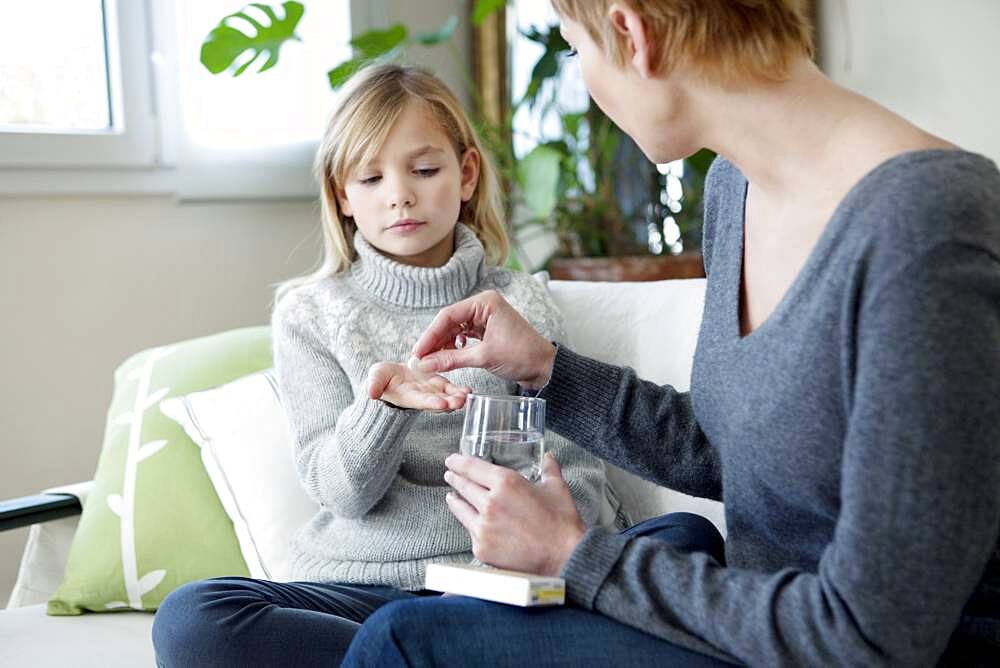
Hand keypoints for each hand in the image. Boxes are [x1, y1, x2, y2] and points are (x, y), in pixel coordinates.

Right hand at [366, 362, 469, 410]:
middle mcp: (423, 397)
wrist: (390, 377)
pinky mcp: (438, 383)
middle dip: (450, 403)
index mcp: (409, 396)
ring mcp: (432, 391)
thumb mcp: (375, 379)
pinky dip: (460, 389)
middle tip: (461, 402)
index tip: (442, 404)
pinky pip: (451, 388)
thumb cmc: (381, 379)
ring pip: (448, 395)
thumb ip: (374, 385)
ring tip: (468, 394)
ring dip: (458, 396)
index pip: (421, 401)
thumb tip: (370, 393)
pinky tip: (469, 390)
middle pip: (439, 402)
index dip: (432, 403)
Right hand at [411, 290, 556, 389]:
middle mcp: (484, 305)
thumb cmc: (522, 356)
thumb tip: (424, 364)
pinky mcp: (486, 330)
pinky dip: (454, 347)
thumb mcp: (484, 357)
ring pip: (455, 330)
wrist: (544, 367)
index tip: (417, 352)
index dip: (430, 335)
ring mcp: (485, 317)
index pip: (448, 316)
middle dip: (434, 341)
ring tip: (431, 361)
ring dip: (442, 345)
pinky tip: (448, 356)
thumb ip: (451, 359)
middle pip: (449, 322)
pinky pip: (463, 336)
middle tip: (420, 359)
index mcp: (485, 302)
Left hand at [443, 452, 585, 575]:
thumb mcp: (557, 488)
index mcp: (506, 482)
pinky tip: (468, 521)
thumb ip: (549, 469)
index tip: (451, 460)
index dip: (458, 461)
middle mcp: (490, 503)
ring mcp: (483, 527)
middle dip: (455, 478)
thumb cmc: (561, 522)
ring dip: (454, 500)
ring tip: (451, 496)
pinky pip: (470, 531)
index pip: (472, 467)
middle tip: (450, 474)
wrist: (564, 556)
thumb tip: (548, 457)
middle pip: (463, 486)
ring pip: (460, 508)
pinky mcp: (481, 548)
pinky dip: (469, 524)